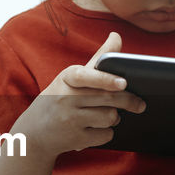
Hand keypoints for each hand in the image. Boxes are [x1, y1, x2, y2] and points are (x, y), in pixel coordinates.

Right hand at [15, 32, 144, 158]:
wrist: (34, 133)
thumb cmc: (59, 99)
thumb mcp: (72, 78)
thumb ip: (98, 59)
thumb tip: (116, 36)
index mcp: (66, 78)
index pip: (86, 76)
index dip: (105, 79)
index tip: (123, 83)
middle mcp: (65, 98)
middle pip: (107, 98)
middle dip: (128, 101)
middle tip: (140, 104)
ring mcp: (69, 120)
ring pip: (109, 117)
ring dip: (114, 118)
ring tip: (107, 115)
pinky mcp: (75, 139)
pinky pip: (105, 135)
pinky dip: (106, 133)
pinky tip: (96, 129)